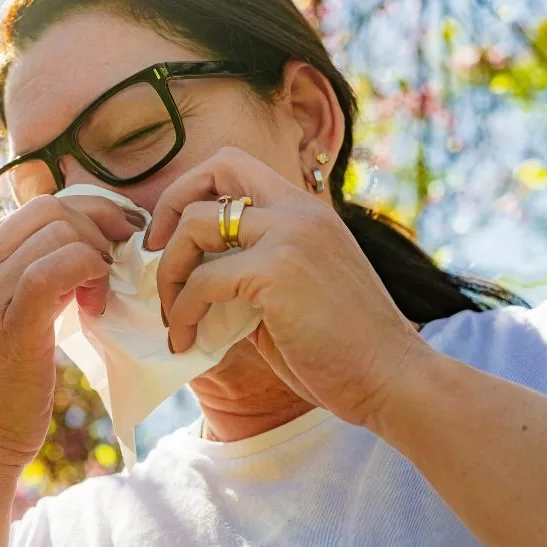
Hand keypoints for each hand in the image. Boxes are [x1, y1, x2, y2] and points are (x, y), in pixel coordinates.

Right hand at [0, 194, 139, 472]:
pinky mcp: (6, 321)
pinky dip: (91, 270)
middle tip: (120, 262)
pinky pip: (60, 264)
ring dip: (97, 254)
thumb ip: (20, 278)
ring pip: (58, 230)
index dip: (84, 217)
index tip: (113, 242)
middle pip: (47, 209)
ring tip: (101, 296)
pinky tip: (97, 304)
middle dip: (98, 226)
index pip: (31, 208)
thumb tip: (78, 243)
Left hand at [146, 147, 428, 425]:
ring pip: (196, 224)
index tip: (172, 239)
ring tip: (171, 312)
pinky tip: (186, 340)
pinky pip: (203, 280)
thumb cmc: (343, 349)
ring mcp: (290, 235)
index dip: (192, 192)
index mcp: (305, 210)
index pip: (235, 165)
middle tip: (154, 256)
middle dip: (170, 206)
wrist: (392, 380)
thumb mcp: (292, 292)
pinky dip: (183, 311)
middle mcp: (299, 210)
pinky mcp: (278, 270)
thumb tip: (191, 278)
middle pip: (216, 167)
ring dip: (168, 270)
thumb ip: (248, 271)